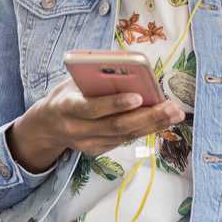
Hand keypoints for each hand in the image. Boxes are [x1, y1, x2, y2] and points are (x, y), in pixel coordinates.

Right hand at [8, 78, 184, 171]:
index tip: (139, 96)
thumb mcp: (71, 82)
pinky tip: (161, 121)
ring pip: (125, 136)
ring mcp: (87, 144)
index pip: (92, 108)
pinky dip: (144, 130)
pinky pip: (124, 141)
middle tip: (171, 107)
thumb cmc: (65, 95)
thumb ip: (94, 78)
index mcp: (67, 107)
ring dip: (153, 125)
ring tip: (174, 113)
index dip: (115, 104)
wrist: (46, 126)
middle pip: (116, 126)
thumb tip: (128, 70)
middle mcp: (77, 130)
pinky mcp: (96, 151)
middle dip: (147, 117)